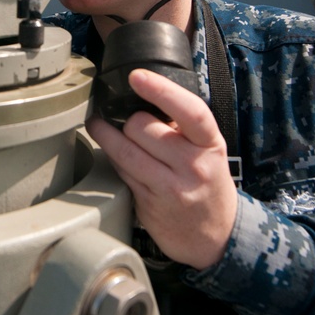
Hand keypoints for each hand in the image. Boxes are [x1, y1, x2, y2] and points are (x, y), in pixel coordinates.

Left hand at [85, 69, 237, 270]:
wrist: (216, 238)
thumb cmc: (208, 184)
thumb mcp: (208, 151)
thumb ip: (183, 127)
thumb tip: (144, 97)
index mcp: (211, 144)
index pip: (190, 112)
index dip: (162, 90)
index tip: (137, 76)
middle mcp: (193, 166)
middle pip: (143, 127)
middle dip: (130, 119)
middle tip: (129, 120)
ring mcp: (170, 189)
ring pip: (125, 150)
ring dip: (106, 133)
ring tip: (98, 124)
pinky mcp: (149, 205)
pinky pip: (121, 171)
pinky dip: (112, 157)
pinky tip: (112, 152)